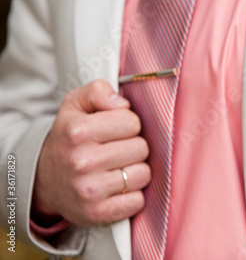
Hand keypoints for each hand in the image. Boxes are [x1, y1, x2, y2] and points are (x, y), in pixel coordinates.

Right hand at [32, 80, 150, 225]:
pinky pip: (137, 201)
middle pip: (141, 148)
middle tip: (117, 150)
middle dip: (134, 147)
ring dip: (136, 170)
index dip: (128, 124)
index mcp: (78, 131)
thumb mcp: (75, 105)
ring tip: (118, 168)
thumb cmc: (69, 138)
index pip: (132, 122)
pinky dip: (132, 195)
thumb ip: (98, 91)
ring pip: (143, 174)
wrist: (44, 179)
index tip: (116, 130)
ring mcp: (89, 190)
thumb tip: (122, 103)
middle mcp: (82, 161)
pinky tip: (118, 188)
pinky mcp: (97, 213)